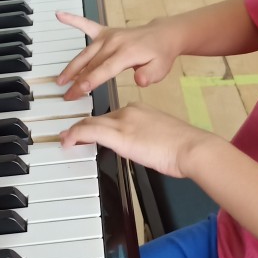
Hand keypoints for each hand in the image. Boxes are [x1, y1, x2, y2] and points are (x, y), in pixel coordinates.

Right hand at [55, 11, 178, 100]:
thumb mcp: (160, 69)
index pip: (104, 69)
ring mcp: (108, 36)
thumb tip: (139, 80)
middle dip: (77, 81)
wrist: (163, 35)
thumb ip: (149, 75)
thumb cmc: (160, 54)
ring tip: (60, 80)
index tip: (78, 91)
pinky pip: (87, 25)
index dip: (90, 81)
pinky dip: (73, 20)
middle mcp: (114, 42)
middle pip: (91, 64)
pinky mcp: (105, 32)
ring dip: (72, 66)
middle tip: (66, 95)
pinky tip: (59, 15)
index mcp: (127, 52)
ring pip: (85, 52)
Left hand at [60, 102, 214, 178]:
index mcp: (140, 110)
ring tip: (66, 140)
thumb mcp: (162, 137)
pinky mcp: (121, 135)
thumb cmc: (183, 146)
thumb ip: (148, 138)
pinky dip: (75, 135)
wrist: (192, 147)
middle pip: (98, 119)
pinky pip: (90, 131)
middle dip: (82, 129)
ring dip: (74, 132)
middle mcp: (129, 111)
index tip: (89, 133)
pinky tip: (68, 142)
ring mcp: (124, 122)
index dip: (96, 125)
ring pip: (90, 123)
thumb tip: (142, 148)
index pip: (111, 116)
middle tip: (70, 137)